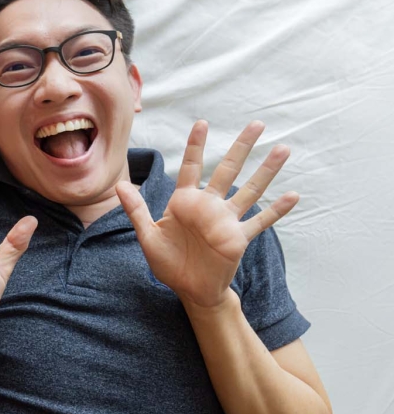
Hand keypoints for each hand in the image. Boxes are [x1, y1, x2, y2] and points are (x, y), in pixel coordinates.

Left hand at [116, 120, 298, 310]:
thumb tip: (119, 184)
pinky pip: (260, 221)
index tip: (202, 123)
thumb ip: (136, 210)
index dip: (196, 146)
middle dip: (242, 147)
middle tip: (257, 124)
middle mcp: (208, 206)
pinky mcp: (238, 238)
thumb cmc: (168, 262)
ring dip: (266, 171)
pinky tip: (293, 195)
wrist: (189, 290)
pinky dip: (277, 210)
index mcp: (185, 202)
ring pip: (250, 190)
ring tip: (283, 149)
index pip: (191, 167)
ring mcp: (226, 221)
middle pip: (227, 170)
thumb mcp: (147, 236)